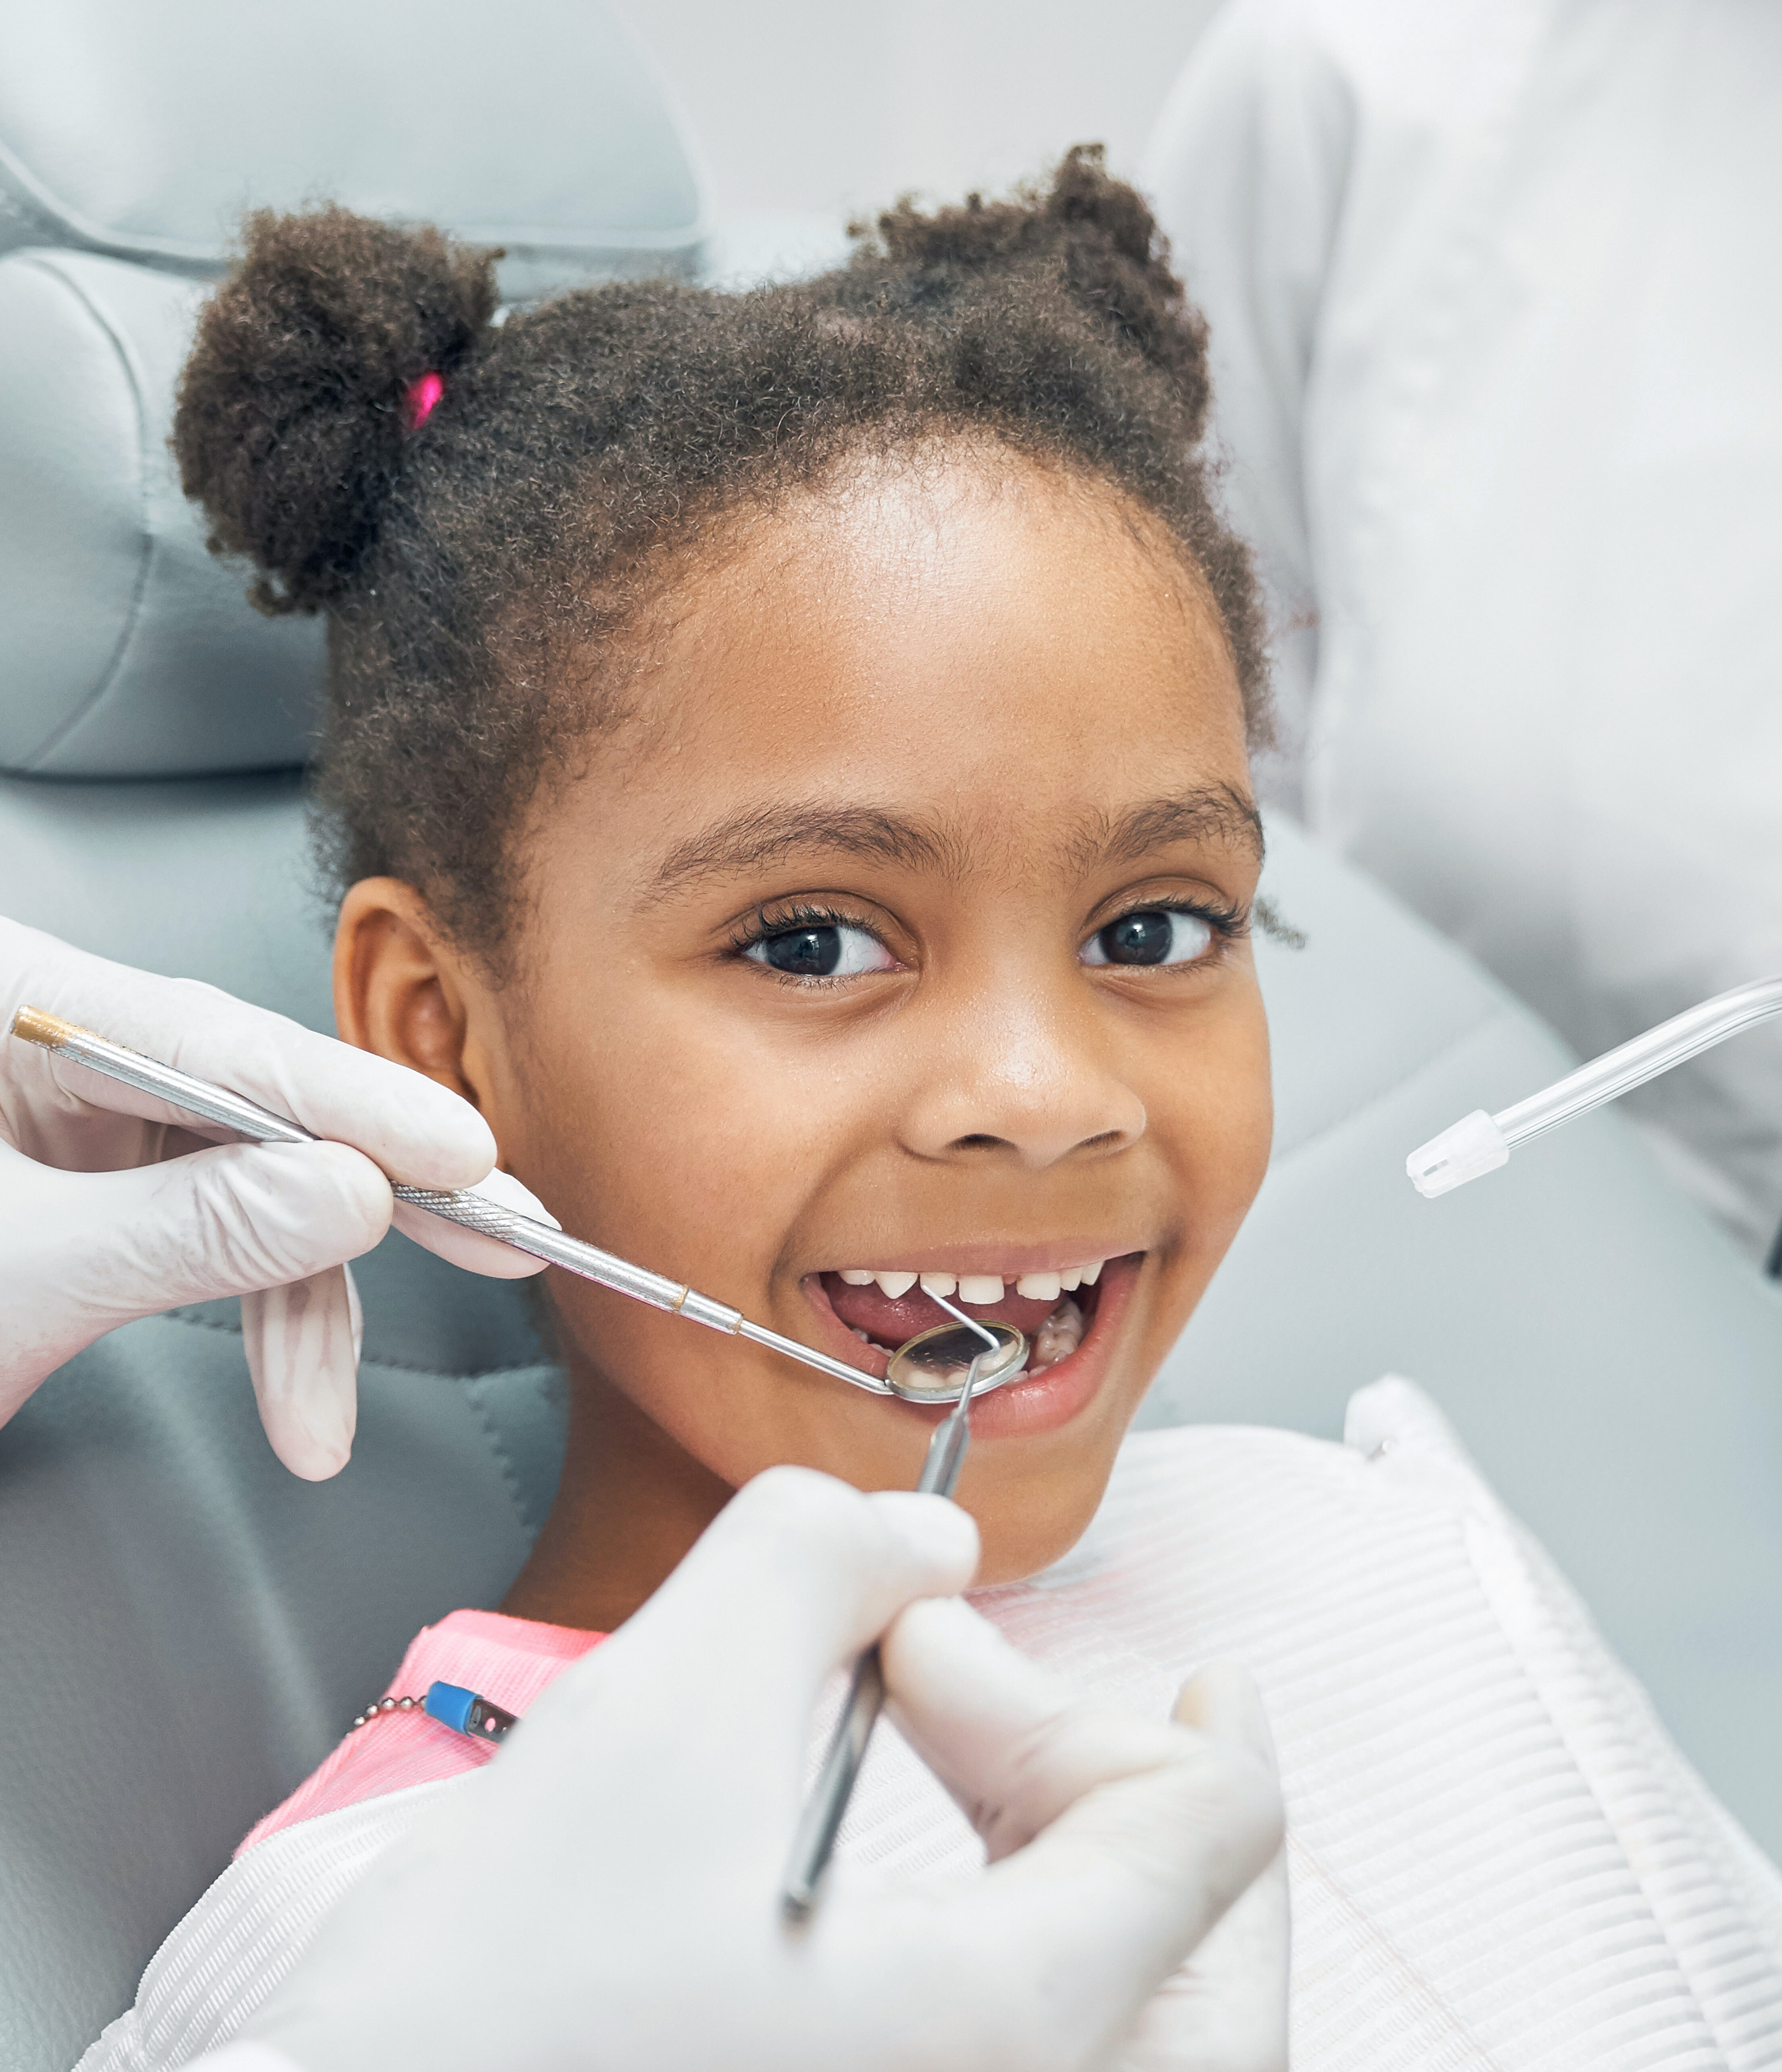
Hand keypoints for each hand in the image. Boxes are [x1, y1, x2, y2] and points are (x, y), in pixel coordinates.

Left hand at [0, 916, 547, 1476]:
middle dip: (373, 1195)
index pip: (219, 1043)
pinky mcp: (106, 1174)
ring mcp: (85, 1108)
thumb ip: (189, 1227)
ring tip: (323, 1419)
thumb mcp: (16, 1273)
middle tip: (508, 1238)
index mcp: (13, 1003)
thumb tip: (355, 1194)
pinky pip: (218, 1226)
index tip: (465, 1157)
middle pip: (255, 1102)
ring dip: (306, 1308)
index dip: (358, 1105)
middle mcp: (59, 1037)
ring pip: (250, 1182)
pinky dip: (264, 1318)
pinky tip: (296, 1398)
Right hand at [243, 1469, 1286, 2071]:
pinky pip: (1034, 2036)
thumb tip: (926, 1551)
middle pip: (1203, 1946)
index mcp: (1004, 2027)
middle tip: (955, 1675)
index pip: (1213, 1839)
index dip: (1149, 1695)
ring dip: (1062, 1844)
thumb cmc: (497, 1994)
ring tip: (934, 1734)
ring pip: (1130, 2002)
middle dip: (1095, 1769)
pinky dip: (1015, 1921)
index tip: (1007, 1642)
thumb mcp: (660, 1714)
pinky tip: (906, 1843)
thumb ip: (814, 1564)